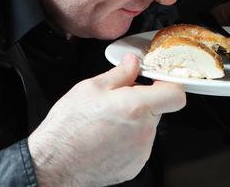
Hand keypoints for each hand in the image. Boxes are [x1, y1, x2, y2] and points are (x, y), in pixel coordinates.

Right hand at [28, 54, 185, 185]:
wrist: (54, 163)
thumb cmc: (68, 127)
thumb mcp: (91, 88)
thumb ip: (120, 73)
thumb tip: (132, 63)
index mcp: (137, 107)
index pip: (175, 94)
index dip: (167, 85)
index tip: (156, 83)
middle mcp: (144, 131)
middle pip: (158, 109)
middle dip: (142, 102)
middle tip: (117, 102)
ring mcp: (141, 151)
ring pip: (147, 128)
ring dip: (134, 123)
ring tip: (106, 124)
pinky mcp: (135, 166)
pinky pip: (139, 146)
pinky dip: (127, 141)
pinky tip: (106, 139)